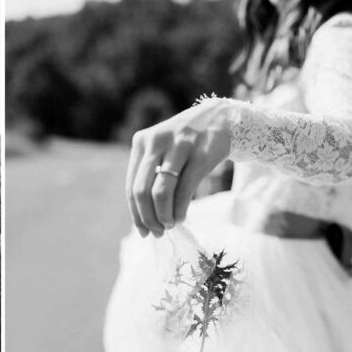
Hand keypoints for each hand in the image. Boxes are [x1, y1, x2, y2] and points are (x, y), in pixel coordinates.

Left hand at [126, 99, 231, 236]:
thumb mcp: (162, 151)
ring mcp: (179, 146)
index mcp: (141, 142)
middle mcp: (157, 141)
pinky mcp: (201, 153)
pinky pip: (184, 189)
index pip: (131, 186)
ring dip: (163, 215)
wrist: (221, 118)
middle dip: (147, 218)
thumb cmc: (185, 143)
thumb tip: (143, 218)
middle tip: (157, 232)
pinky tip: (180, 218)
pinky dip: (180, 209)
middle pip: (141, 191)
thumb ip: (150, 176)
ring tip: (169, 225)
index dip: (136, 213)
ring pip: (161, 191)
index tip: (142, 231)